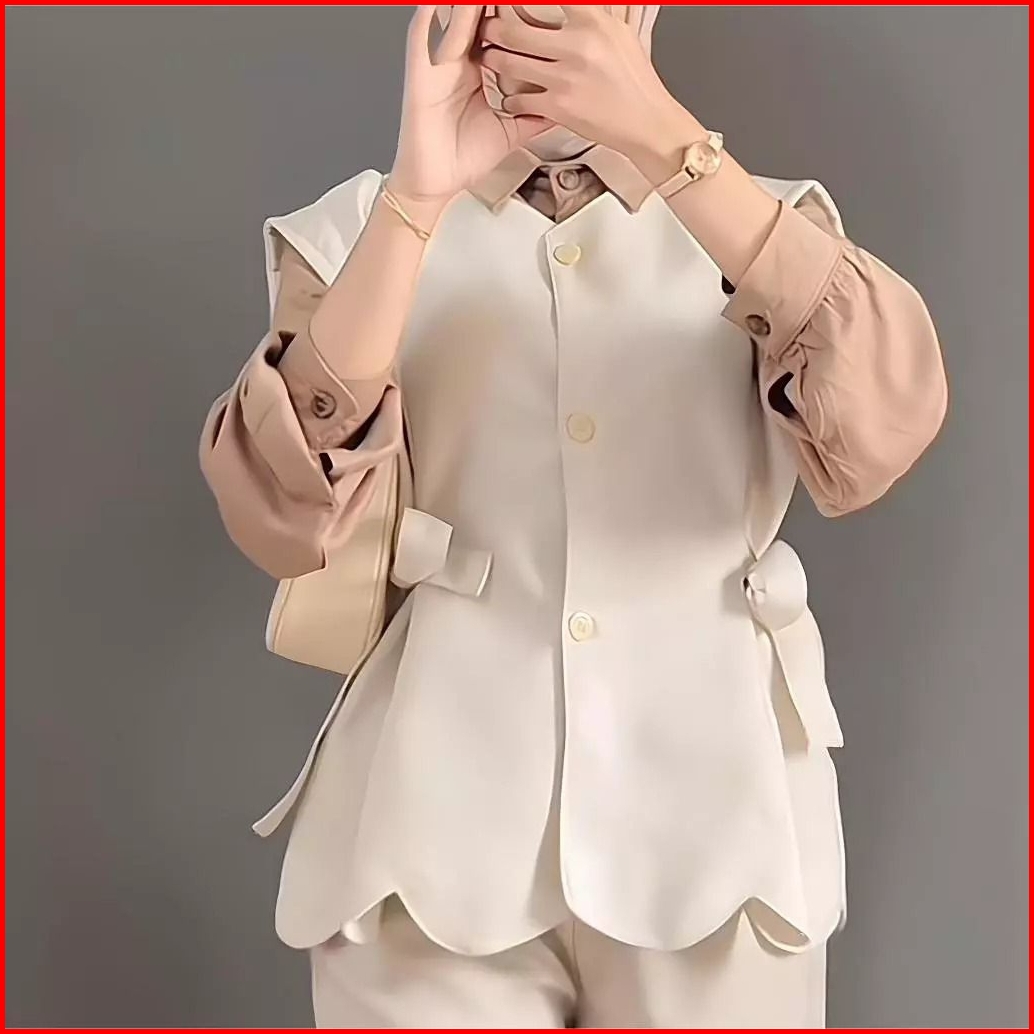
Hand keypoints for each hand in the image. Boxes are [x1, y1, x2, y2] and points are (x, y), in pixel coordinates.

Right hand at [389, 5, 552, 210]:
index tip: (538, 6)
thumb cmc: (462, 159)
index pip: (498, 32)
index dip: (514, 13)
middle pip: (476, 17)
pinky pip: (421, 36)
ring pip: (455, 19)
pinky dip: (431, 13)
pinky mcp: (417, 75)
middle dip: (493, 4)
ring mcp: (436, 66)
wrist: (434, 184)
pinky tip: (439, 1)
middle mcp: (456, 63)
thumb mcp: (509, 131)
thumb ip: (533, 114)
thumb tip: (562, 106)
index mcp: (476, 72)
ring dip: (468, 3)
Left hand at [478, 5, 698, 160]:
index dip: (519, 0)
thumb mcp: (617, 33)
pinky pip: (519, 100)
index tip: (502, 1)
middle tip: (488, 29)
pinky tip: (510, 98)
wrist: (646, 121)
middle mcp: (578, 46)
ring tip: (491, 58)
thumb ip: (588, 16)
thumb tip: (568, 7)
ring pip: (510, 64)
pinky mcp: (559, 108)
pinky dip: (510, 100)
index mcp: (593, 22)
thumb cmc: (633, 81)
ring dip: (494, 61)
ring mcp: (566, 78)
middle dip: (493, 29)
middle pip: (515, 30)